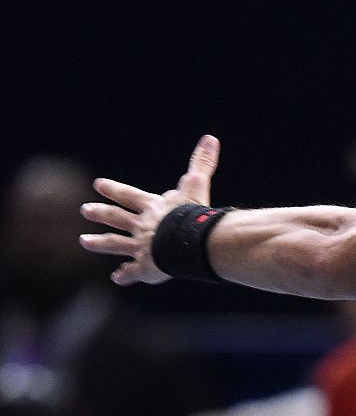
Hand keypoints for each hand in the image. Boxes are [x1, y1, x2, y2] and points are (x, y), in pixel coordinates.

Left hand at [80, 135, 219, 285]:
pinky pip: (133, 272)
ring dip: (100, 243)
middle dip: (100, 213)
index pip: (128, 196)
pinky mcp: (146, 267)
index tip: (98, 184)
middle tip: (85, 210)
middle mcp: (142, 226)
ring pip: (115, 244)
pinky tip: (118, 278)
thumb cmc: (194, 213)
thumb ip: (202, 163)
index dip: (113, 189)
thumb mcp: (197, 185)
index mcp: (152, 207)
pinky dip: (126, 275)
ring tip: (84, 242)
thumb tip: (210, 138)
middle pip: (116, 218)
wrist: (191, 242)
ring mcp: (141, 247)